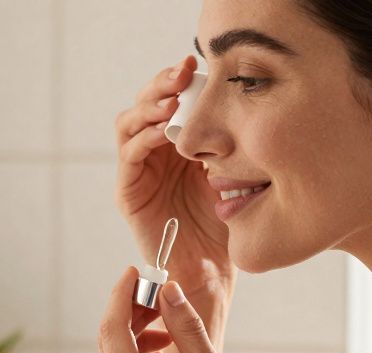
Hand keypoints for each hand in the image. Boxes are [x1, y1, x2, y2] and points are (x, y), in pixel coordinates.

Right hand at [115, 55, 235, 303]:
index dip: (178, 79)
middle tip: (182, 74)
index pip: (170, 99)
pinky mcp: (129, 193)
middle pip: (145, 104)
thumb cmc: (228, 225)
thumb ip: (230, 141)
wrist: (211, 270)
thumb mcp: (235, 172)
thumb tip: (242, 99)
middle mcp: (155, 153)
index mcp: (179, 144)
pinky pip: (129, 156)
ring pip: (129, 124)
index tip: (198, 63)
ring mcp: (139, 172)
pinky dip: (144, 139)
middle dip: (161, 85)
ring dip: (148, 107)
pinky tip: (165, 132)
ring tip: (172, 100)